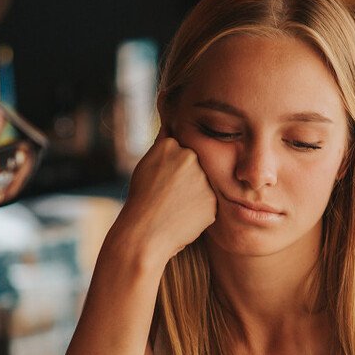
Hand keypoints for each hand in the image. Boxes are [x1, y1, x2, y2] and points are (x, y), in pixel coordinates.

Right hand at [110, 130, 216, 265]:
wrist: (144, 235)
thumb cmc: (141, 200)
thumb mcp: (147, 164)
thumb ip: (164, 144)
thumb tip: (172, 118)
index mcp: (171, 145)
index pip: (181, 149)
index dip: (171, 167)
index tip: (163, 179)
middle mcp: (190, 157)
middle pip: (195, 165)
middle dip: (186, 178)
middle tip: (169, 195)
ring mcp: (204, 179)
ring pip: (204, 184)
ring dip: (194, 193)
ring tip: (175, 207)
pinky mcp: (213, 201)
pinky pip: (209, 202)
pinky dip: (199, 209)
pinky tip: (184, 216)